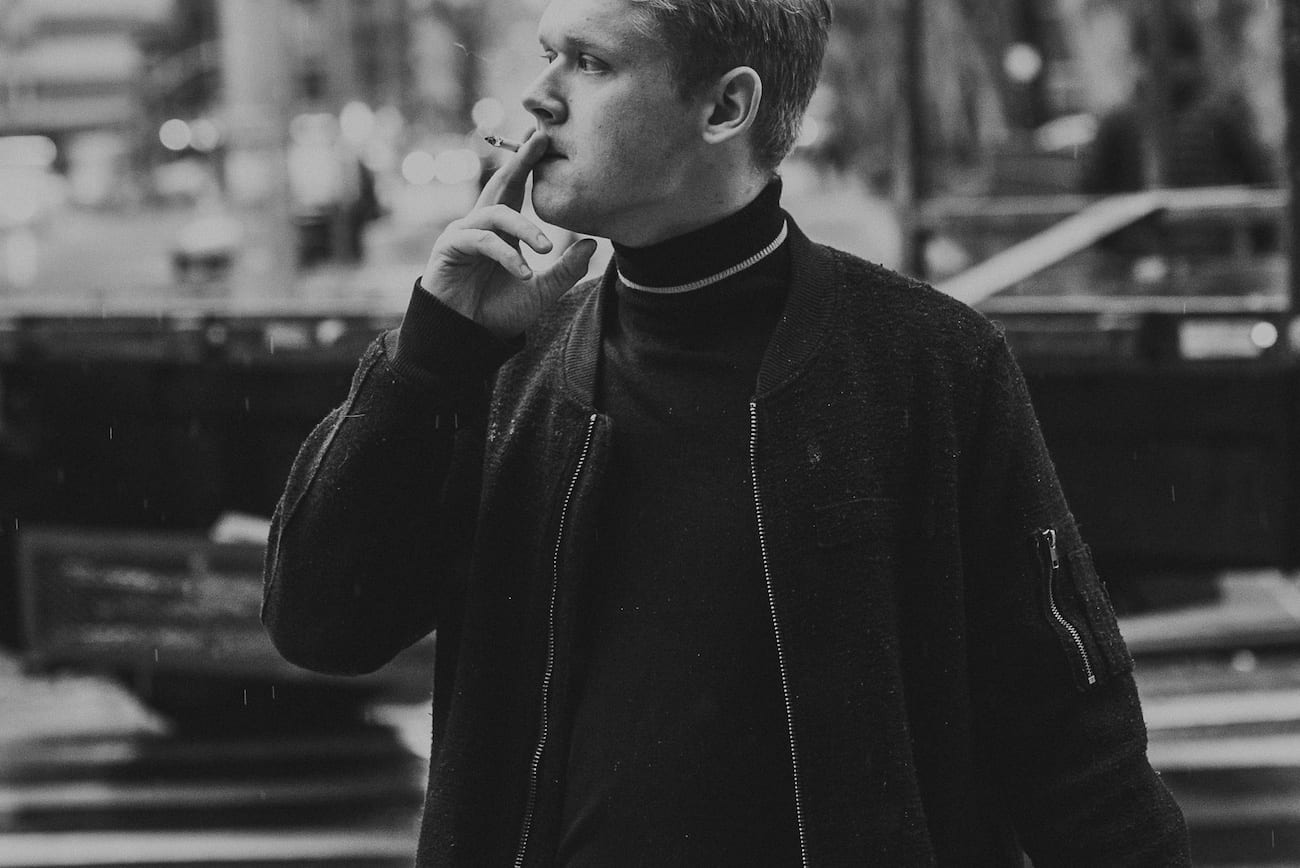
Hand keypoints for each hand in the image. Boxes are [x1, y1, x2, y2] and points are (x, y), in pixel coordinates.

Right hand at [420, 130, 597, 337]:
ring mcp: (463, 233)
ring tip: (547, 248)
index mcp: (502, 230)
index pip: (517, 189)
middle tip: (540, 138)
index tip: (545, 139)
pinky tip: (524, 273)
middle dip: (520, 160)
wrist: (469, 339)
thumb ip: (566, 269)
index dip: (529, 163)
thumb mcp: (542, 290)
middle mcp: (481, 224)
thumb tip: (593, 243)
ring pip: (497, 214)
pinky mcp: (449, 248)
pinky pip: (482, 241)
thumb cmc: (500, 313)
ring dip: (525, 229)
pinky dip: (506, 255)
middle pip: (501, 183)